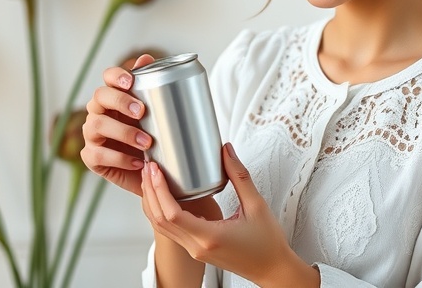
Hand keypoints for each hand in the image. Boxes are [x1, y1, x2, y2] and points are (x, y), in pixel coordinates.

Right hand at [80, 54, 155, 196]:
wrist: (155, 173)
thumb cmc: (155, 139)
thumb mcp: (159, 116)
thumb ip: (153, 87)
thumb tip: (146, 58)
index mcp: (115, 97)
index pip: (108, 78)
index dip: (116, 76)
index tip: (131, 82)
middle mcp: (99, 112)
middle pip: (99, 96)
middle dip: (119, 101)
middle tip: (141, 112)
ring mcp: (92, 134)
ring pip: (96, 125)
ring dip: (123, 132)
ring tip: (147, 143)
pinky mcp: (91, 158)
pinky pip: (97, 154)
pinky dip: (119, 158)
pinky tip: (137, 161)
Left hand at [141, 143, 319, 287]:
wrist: (272, 269)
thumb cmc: (267, 244)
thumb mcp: (257, 206)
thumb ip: (240, 176)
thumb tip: (227, 152)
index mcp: (210, 236)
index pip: (172, 214)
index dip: (159, 190)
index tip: (156, 170)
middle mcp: (197, 246)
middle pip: (159, 219)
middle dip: (150, 191)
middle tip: (149, 167)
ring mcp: (194, 250)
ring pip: (161, 227)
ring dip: (153, 202)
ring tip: (152, 178)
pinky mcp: (196, 249)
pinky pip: (171, 230)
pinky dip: (161, 212)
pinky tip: (165, 196)